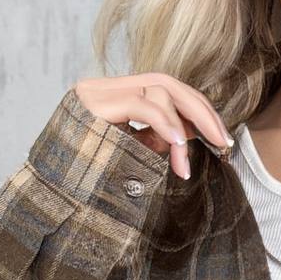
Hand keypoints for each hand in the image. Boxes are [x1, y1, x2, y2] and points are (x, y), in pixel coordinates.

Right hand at [72, 73, 233, 180]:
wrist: (56, 196)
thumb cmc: (92, 182)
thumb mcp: (134, 158)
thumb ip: (155, 140)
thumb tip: (183, 134)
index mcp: (114, 97)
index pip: (165, 89)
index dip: (197, 110)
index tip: (220, 138)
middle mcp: (104, 88)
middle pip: (167, 82)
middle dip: (201, 112)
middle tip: (224, 142)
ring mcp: (96, 92)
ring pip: (158, 89)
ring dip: (182, 129)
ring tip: (184, 166)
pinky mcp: (92, 104)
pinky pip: (142, 103)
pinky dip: (166, 124)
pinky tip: (178, 148)